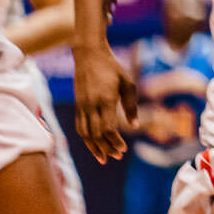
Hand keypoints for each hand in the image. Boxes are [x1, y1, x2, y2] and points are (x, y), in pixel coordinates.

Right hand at [72, 43, 137, 163]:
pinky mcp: (77, 106)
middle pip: (97, 134)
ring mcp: (82, 106)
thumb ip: (131, 105)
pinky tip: (94, 146)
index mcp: (106, 99)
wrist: (89, 55)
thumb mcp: (128, 83)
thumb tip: (135, 126)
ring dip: (95, 148)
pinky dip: (86, 139)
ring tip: (104, 158)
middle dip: (107, 148)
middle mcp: (91, 105)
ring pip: (85, 134)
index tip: (123, 149)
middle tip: (117, 156)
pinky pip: (80, 127)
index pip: (108, 128)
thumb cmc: (113, 68)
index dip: (115, 142)